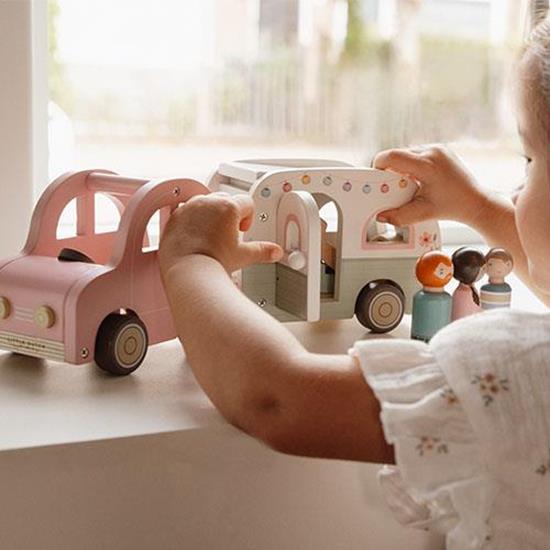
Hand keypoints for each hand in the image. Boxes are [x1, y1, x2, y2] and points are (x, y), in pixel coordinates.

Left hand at [159, 193, 282, 273]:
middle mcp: (207, 203)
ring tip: (211, 237)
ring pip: (204, 203)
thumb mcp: (243, 256)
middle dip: (229, 215)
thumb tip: (274, 252)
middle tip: (228, 235)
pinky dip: (190, 221)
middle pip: (225, 199)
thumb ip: (262, 251)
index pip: (246, 202)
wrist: (187, 272)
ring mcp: (189, 208)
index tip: (242, 230)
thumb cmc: (212, 262)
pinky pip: (185, 212)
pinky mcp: (174, 217)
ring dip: (209, 215)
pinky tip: (194, 238)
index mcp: (228, 207)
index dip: (248, 217)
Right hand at [373, 145, 488, 225]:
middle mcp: (433, 151)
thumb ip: (399, 215)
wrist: (476, 202)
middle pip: (398, 154)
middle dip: (390, 169)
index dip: (379, 165)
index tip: (377, 178)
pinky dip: (411, 165)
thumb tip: (381, 216)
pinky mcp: (440, 149)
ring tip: (408, 184)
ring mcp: (438, 148)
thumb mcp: (423, 213)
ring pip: (407, 152)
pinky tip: (418, 179)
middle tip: (393, 187)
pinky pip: (417, 153)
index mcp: (427, 165)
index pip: (392, 156)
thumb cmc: (453, 207)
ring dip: (401, 166)